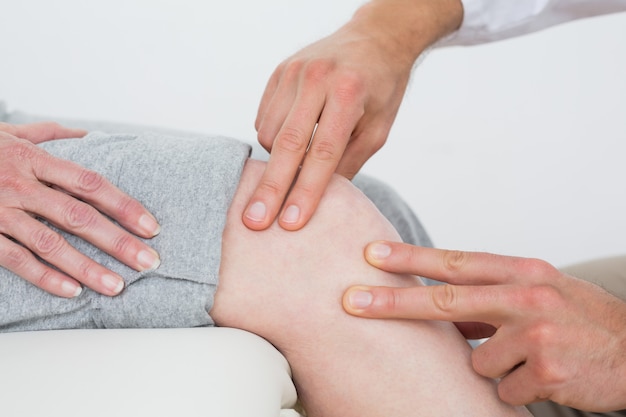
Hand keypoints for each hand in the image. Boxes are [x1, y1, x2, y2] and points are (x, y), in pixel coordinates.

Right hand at [0, 122, 160, 297]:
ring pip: (50, 243)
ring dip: (87, 267)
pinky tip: (71, 291)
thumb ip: (50, 134)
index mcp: (34, 160)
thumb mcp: (11, 133)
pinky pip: (14, 259)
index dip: (124, 205)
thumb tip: (87, 135)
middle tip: (148, 262)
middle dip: (118, 241)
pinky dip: (43, 277)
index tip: (151, 226)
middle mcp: (20, 185)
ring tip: (116, 286)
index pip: (91, 184)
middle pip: (78, 216)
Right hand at [245, 24, 412, 230]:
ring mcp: (292, 72)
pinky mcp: (278, 72)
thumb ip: (349, 162)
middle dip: (270, 188)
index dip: (306, 191)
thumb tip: (320, 199)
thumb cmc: (381, 89)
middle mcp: (316, 78)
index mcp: (348, 92)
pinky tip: (291, 139)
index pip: (323, 153)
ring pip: (269, 133)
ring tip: (294, 164)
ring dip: (277, 160)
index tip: (292, 222)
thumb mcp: (378, 128)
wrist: (374, 38)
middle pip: (286, 144)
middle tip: (254, 222)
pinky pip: (264, 118)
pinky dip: (273, 138)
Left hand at [343, 241, 625, 411]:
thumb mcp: (539, 294)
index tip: (371, 254)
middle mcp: (526, 297)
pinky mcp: (546, 372)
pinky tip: (546, 377)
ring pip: (477, 360)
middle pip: (445, 301)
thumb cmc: (581, 319)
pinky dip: (517, 388)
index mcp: (522, 272)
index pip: (455, 262)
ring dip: (496, 366)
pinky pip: (503, 388)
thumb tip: (441, 310)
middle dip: (392, 302)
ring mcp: (536, 335)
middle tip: (351, 300)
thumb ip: (490, 299)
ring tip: (533, 358)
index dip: (410, 258)